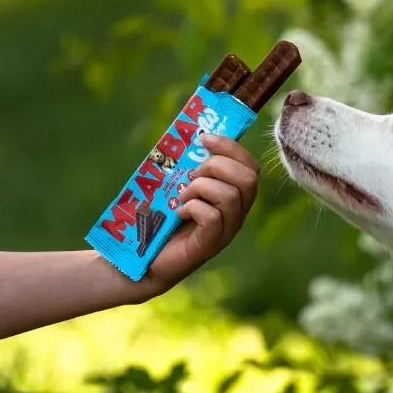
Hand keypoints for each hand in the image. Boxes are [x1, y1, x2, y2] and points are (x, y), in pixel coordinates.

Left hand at [144, 134, 259, 294]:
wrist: (142, 258)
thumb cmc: (160, 219)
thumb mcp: (177, 185)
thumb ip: (189, 165)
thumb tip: (190, 134)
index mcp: (234, 197)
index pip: (251, 167)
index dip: (232, 148)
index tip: (204, 138)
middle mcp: (236, 215)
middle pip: (249, 179)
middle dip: (217, 166)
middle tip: (191, 174)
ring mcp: (225, 232)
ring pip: (231, 196)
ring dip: (200, 187)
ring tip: (181, 196)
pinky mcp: (209, 245)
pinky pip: (212, 217)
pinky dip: (192, 208)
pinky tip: (178, 213)